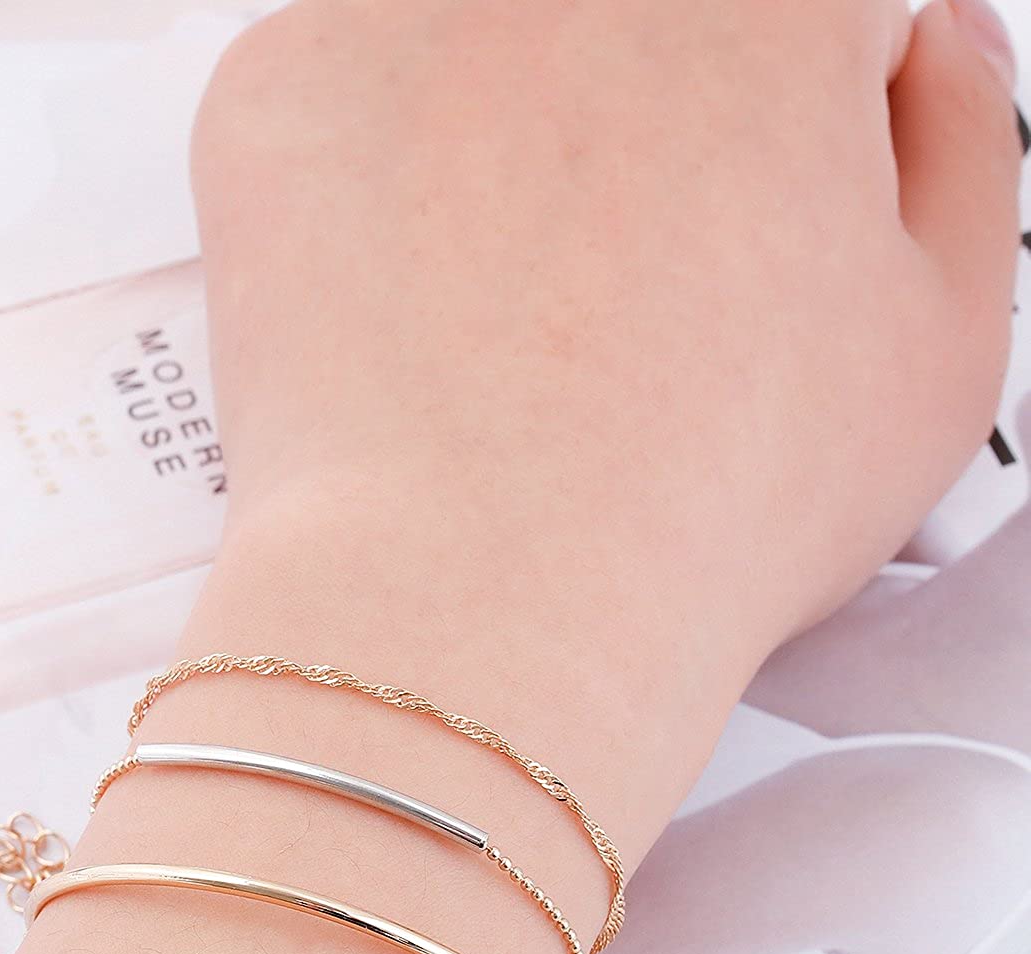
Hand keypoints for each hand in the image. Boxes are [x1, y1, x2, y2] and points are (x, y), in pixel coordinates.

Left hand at [192, 0, 1018, 647]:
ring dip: (493, 160)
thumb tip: (924, 50)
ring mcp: (415, 12)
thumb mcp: (941, 349)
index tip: (736, 243)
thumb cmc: (701, 513)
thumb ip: (960, 149)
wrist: (482, 605)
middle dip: (631, 153)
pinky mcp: (282, 85)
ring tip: (505, 329)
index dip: (773, 153)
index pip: (790, 30)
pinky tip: (402, 323)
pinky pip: (339, 116)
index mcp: (773, 0)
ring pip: (474, 71)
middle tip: (609, 304)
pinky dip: (362, 203)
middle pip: (620, 42)